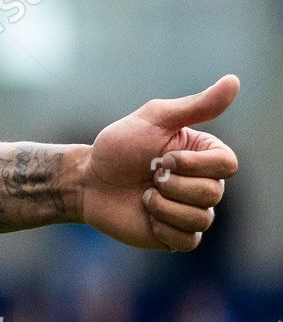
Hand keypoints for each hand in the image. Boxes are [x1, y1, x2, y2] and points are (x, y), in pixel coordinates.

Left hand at [78, 75, 239, 250]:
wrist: (87, 181)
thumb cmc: (118, 147)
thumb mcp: (153, 119)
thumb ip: (195, 106)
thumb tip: (234, 81)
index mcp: (203, 155)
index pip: (227, 164)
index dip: (194, 164)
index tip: (163, 157)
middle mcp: (204, 184)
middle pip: (213, 193)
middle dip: (171, 184)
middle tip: (148, 175)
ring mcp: (192, 211)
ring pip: (200, 218)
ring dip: (162, 205)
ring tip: (144, 195)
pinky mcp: (178, 237)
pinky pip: (188, 240)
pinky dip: (162, 226)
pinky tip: (146, 215)